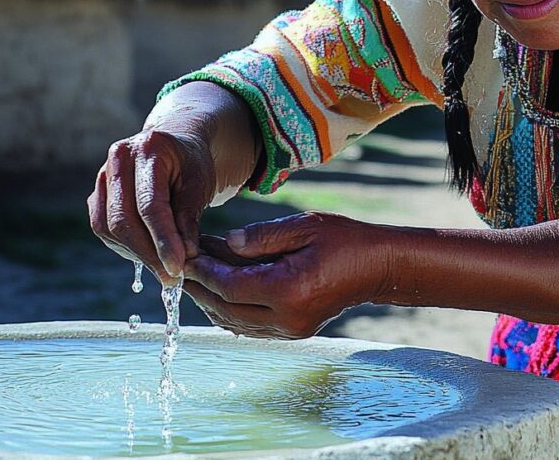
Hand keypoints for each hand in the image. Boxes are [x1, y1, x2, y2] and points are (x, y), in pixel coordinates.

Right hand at [87, 129, 215, 283]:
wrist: (175, 149)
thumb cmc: (192, 166)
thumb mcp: (201, 184)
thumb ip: (190, 217)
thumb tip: (185, 256)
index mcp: (148, 149)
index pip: (150, 205)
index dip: (163, 240)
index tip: (177, 267)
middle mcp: (118, 158)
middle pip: (123, 219)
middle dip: (148, 254)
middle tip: (171, 277)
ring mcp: (102, 176)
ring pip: (109, 228)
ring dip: (136, 254)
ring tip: (163, 266)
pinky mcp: (97, 195)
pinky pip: (103, 229)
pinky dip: (126, 247)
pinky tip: (149, 254)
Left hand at [183, 212, 394, 338]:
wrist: (377, 267)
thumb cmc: (344, 240)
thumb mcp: (303, 226)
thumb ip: (261, 237)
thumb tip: (224, 243)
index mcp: (289, 290)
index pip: (230, 286)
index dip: (204, 272)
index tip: (187, 255)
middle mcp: (287, 318)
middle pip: (226, 309)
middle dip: (201, 288)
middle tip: (181, 267)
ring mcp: (291, 330)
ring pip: (234, 322)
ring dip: (212, 301)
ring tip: (196, 277)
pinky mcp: (293, 332)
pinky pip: (250, 326)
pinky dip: (230, 310)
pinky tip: (220, 291)